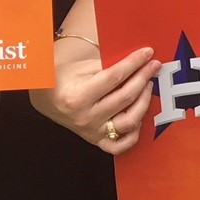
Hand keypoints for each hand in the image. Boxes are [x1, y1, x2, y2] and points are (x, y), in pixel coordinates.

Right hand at [31, 42, 158, 154]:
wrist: (45, 97)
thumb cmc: (63, 78)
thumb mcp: (82, 67)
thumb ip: (108, 66)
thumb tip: (137, 61)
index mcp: (78, 96)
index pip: (114, 77)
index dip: (134, 63)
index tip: (147, 53)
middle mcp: (86, 117)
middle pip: (125, 97)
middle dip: (143, 78)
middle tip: (153, 66)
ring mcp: (92, 132)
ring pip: (129, 121)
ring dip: (144, 101)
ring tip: (148, 86)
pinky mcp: (96, 141)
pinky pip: (120, 146)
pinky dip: (134, 134)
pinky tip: (140, 117)